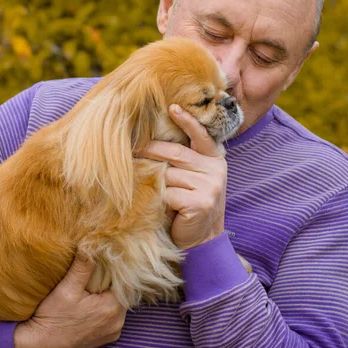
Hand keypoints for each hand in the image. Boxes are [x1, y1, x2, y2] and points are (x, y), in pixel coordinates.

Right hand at [14, 255, 126, 347]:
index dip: (113, 269)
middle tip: (95, 270)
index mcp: (113, 309)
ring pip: (115, 304)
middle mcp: (118, 323)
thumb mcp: (67, 289)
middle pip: (120, 293)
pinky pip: (109, 316)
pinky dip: (103, 307)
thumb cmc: (52, 319)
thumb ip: (82, 266)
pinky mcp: (105, 339)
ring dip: (105, 294)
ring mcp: (112, 333)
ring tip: (90, 285)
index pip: (122, 281)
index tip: (103, 259)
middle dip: (109, 282)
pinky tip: (88, 302)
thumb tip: (91, 243)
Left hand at [138, 104, 226, 249]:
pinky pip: (168, 194)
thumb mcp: (191, 179)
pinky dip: (159, 199)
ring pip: (169, 175)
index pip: (201, 136)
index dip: (187, 121)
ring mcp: (210, 186)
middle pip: (176, 153)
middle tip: (132, 148)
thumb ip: (182, 161)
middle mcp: (216, 170)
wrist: (203, 240)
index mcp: (215, 159)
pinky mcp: (200, 203)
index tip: (172, 106)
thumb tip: (150, 143)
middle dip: (151, 150)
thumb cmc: (190, 205)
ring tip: (145, 187)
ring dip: (153, 181)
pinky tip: (159, 206)